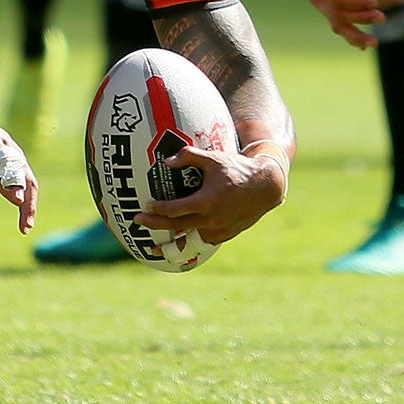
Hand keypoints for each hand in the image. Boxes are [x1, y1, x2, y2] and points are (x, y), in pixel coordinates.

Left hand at [0, 101, 37, 232]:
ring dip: (24, 208)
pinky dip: (14, 200)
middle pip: (28, 188)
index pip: (26, 180)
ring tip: (24, 228)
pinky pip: (8, 189)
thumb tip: (16, 184)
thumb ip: (2, 160)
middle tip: (26, 228)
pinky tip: (17, 212)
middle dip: (29, 208)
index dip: (26, 196)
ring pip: (20, 191)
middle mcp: (13, 163)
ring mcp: (4, 169)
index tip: (21, 209)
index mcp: (13, 156)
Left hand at [135, 143, 286, 244]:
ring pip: (190, 240)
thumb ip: (188, 156)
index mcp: (206, 201)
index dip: (158, 209)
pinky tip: (179, 245)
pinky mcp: (226, 235)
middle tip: (138, 222)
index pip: (175, 209)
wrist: (265, 186)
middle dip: (155, 225)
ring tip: (155, 247)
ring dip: (172, 244)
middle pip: (176, 226)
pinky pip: (204, 241)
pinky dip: (191, 243)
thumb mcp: (213, 158)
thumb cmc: (237, 168)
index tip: (146, 206)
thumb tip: (166, 161)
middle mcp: (211, 219)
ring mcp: (219, 230)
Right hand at [306, 0, 382, 47]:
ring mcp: (322, 6)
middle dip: (361, 18)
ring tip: (374, 43)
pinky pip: (340, 26)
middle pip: (338, 14)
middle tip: (382, 17)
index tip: (374, 2)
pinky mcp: (330, 11)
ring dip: (356, 36)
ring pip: (338, 25)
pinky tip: (364, 46)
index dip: (356, 3)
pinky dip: (351, 37)